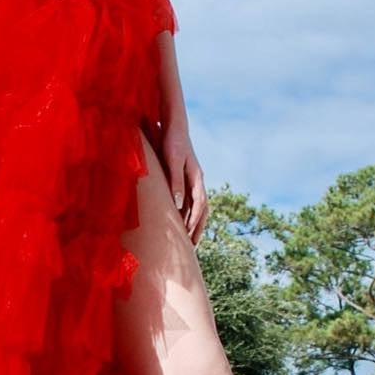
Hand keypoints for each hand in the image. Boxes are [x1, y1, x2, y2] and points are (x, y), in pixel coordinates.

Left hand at [160, 116, 207, 244]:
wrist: (174, 126)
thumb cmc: (172, 142)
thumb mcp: (172, 161)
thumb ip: (175, 181)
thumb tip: (179, 204)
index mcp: (196, 178)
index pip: (199, 205)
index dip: (194, 222)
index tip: (189, 238)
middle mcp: (198, 181)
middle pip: (202, 209)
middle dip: (198, 228)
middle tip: (192, 248)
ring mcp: (193, 180)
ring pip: (198, 207)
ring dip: (194, 224)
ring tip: (189, 241)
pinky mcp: (186, 178)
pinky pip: (190, 201)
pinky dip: (188, 214)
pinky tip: (180, 222)